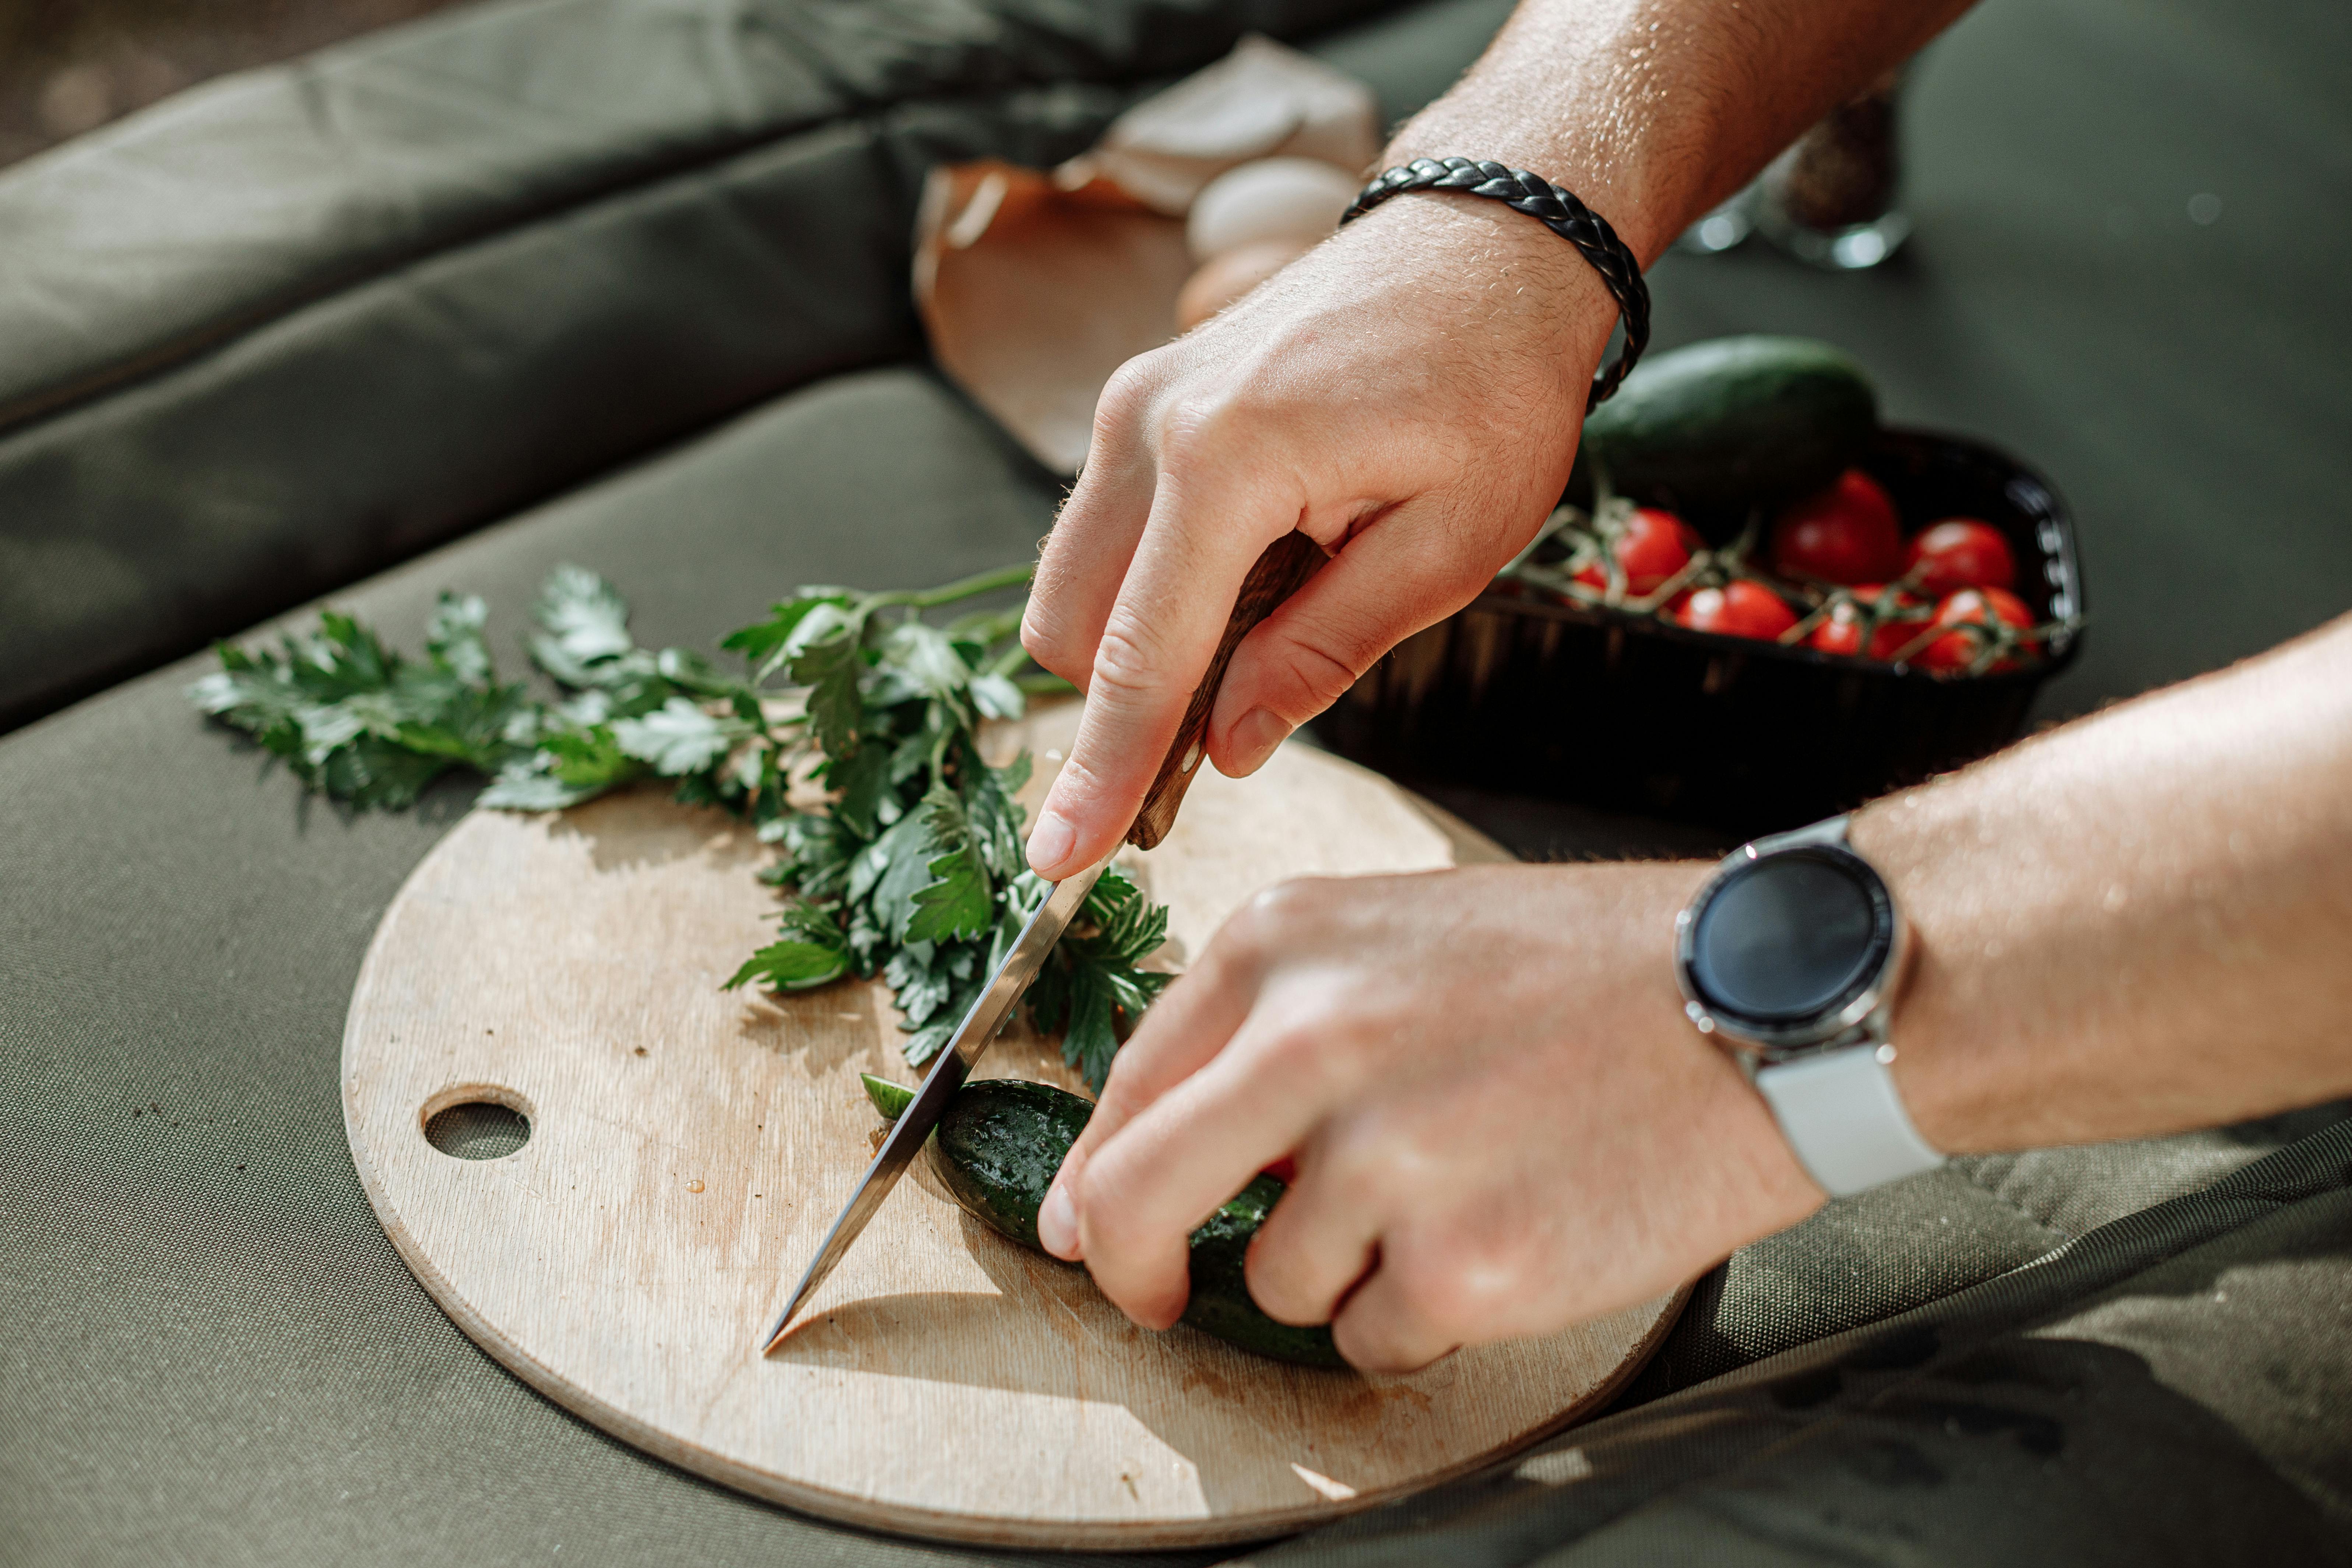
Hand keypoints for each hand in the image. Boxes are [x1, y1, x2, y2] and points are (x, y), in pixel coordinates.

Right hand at [1018, 198, 1618, 876]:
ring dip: (1137, 644)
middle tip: (1212, 751)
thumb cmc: (1491, 382)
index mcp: (1226, 461)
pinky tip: (1246, 582)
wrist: (1487, 241)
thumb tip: (1229, 746)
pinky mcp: (1141, 398)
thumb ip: (1323, 650)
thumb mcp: (1447, 546)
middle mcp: (1148, 424)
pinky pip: (1106, 529)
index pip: (1141, 659)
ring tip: (1256, 643)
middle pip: (1074, 629)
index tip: (1059, 859)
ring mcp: (1133, 402)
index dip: (1102, 774)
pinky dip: (1151, 587)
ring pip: (1075, 582)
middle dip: (1121, 709)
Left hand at [1034, 862, 1825, 1371]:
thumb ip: (1266, 1030)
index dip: (1095, 1178)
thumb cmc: (1584, 969)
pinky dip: (1422, 1316)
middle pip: (1130, 1201)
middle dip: (1128, 1268)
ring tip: (1453, 1196)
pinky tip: (1501, 1237)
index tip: (1092, 1223)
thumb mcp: (1396, 936)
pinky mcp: (1462, 1265)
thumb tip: (1158, 1149)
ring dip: (1341, 1271)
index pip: (1124, 1089)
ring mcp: (1385, 1159)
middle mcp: (1311, 1040)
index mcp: (1283, 942)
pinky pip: (1373, 1339)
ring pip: (1275, 1282)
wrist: (1760, 999)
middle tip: (1157, 1295)